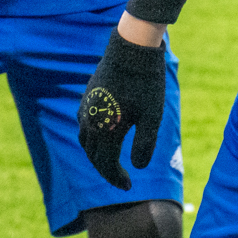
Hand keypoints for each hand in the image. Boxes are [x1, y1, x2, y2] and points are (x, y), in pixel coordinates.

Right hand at [78, 24, 167, 189]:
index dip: (116, 178)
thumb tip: (138, 168)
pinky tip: (105, 138)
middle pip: (93, 156)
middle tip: (121, 180)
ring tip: (112, 163)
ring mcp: (86, 109)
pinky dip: (93, 139)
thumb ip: (145, 144)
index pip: (106, 164)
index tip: (128, 186)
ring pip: (86, 142)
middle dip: (107, 171)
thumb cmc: (146, 83)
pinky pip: (84, 126)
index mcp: (106, 130)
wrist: (132, 50)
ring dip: (97, 156)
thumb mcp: (153, 116)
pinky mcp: (87, 98)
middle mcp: (90, 122)